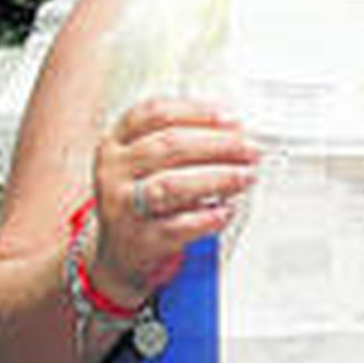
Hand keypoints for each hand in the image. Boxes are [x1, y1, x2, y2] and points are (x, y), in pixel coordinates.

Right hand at [89, 97, 258, 305]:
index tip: (231, 117)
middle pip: (168, 146)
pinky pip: (178, 226)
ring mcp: (122, 206)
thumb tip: (237, 131)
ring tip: (245, 177)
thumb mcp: (149, 161)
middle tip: (249, 149)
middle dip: (217, 144)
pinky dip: (207, 218)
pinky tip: (226, 211)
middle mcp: (114, 171)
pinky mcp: (139, 240)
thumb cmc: (144, 195)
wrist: (120, 251)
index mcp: (117, 142)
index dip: (196, 111)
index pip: (154, 113)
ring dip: (217, 178)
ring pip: (172, 185)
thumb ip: (184, 139)